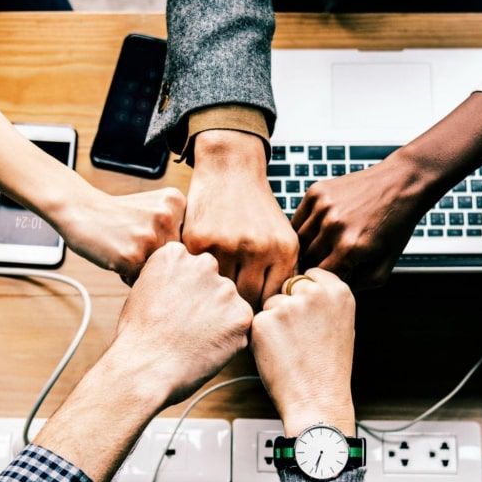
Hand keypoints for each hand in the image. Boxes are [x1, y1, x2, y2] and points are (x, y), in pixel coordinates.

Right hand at [34, 241, 250, 481]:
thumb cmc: (131, 343)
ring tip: (194, 344)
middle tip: (187, 332)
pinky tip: (207, 352)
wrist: (138, 375)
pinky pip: (244, 328)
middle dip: (207, 306)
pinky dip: (231, 342)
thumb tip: (174, 278)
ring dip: (219, 324)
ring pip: (232, 305)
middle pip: (217, 281)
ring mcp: (223, 291)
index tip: (180, 310)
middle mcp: (202, 265)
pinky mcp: (240, 319)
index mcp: (173, 254)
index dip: (190, 291)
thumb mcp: (140, 295)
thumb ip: (164, 279)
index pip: (196, 262)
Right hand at [54, 184, 185, 281]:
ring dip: (143, 268)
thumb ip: (178, 228)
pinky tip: (116, 256)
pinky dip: (128, 275)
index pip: (188, 241)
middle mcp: (167, 217)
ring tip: (125, 248)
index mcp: (177, 202)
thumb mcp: (154, 207)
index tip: (149, 234)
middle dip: (157, 258)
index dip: (168, 245)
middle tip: (134, 242)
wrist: (80, 209)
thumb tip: (199, 266)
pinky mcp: (132, 256)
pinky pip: (140, 280)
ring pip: (160, 270)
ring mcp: (150, 236)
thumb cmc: (118, 214)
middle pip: (176, 258)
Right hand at [182, 129, 298, 306]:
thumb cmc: (257, 209)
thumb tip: (275, 313)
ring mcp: (227, 244)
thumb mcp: (281, 236)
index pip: (272, 299)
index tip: (251, 309)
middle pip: (248, 300)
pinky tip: (199, 275)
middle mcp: (258, 248)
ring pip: (221, 290)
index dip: (261, 309)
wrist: (230, 168)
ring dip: (216, 293)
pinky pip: (199, 273)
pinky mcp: (199, 240)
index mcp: (284, 249)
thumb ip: (281, 272)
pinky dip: (198, 276)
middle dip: (239, 305)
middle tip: (229, 307)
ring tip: (213, 295)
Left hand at [251, 268, 355, 434]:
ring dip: (274, 321)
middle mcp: (314, 293)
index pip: (311, 274)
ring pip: (271, 304)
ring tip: (291, 349)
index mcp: (338, 291)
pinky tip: (278, 354)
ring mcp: (288, 306)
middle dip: (289, 305)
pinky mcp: (264, 321)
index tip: (309, 314)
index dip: (305, 294)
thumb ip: (325, 300)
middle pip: (289, 286)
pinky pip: (257, 321)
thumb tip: (302, 285)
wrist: (317, 399)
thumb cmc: (329, 368)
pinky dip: (262, 337)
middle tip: (300, 337)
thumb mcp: (341, 324)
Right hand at [292, 151, 427, 288]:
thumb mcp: (385, 265)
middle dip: (315, 265)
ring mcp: (323, 207)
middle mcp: (333, 226)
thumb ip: (359, 285)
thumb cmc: (395, 226)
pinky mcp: (316, 192)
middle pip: (307, 259)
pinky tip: (318, 231)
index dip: (324, 281)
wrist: (401, 183)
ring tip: (322, 249)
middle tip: (325, 264)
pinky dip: (303, 229)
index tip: (329, 279)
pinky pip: (297, 220)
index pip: (320, 277)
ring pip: (298, 240)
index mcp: (350, 248)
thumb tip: (331, 290)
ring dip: (307, 248)